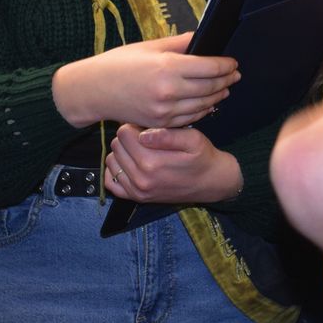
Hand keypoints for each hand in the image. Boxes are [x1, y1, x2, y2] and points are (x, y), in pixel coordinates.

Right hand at [52, 32, 238, 128]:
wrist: (94, 90)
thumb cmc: (119, 64)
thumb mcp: (150, 46)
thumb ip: (180, 43)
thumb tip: (202, 38)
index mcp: (168, 66)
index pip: (210, 67)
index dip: (226, 65)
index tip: (233, 62)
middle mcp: (169, 90)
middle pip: (211, 87)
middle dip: (227, 80)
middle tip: (235, 74)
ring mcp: (165, 110)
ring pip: (204, 105)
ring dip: (219, 95)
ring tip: (225, 88)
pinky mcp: (160, 123)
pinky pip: (190, 118)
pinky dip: (203, 110)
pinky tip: (208, 103)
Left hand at [106, 124, 242, 203]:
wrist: (211, 183)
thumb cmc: (202, 157)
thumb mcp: (193, 139)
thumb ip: (167, 135)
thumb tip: (142, 133)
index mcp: (152, 162)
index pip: (123, 133)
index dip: (135, 125)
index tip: (147, 127)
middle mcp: (140, 178)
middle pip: (117, 145)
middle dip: (128, 138)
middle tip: (145, 138)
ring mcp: (137, 190)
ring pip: (112, 161)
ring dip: (122, 152)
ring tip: (141, 150)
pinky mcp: (136, 197)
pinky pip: (111, 180)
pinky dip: (117, 170)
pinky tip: (131, 164)